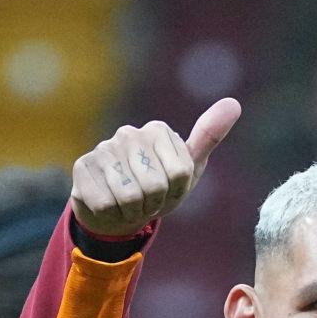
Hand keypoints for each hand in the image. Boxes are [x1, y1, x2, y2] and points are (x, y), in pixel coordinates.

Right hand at [70, 97, 241, 235]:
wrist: (118, 210)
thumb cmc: (157, 189)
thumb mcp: (188, 168)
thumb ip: (209, 137)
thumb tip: (234, 103)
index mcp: (158, 131)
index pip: (180, 173)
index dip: (176, 192)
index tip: (168, 190)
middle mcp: (129, 134)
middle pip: (154, 186)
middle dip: (154, 204)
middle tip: (147, 200)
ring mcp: (103, 148)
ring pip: (129, 196)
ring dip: (133, 211)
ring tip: (130, 203)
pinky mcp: (83, 167)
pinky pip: (105, 203)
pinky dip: (111, 214)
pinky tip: (110, 205)